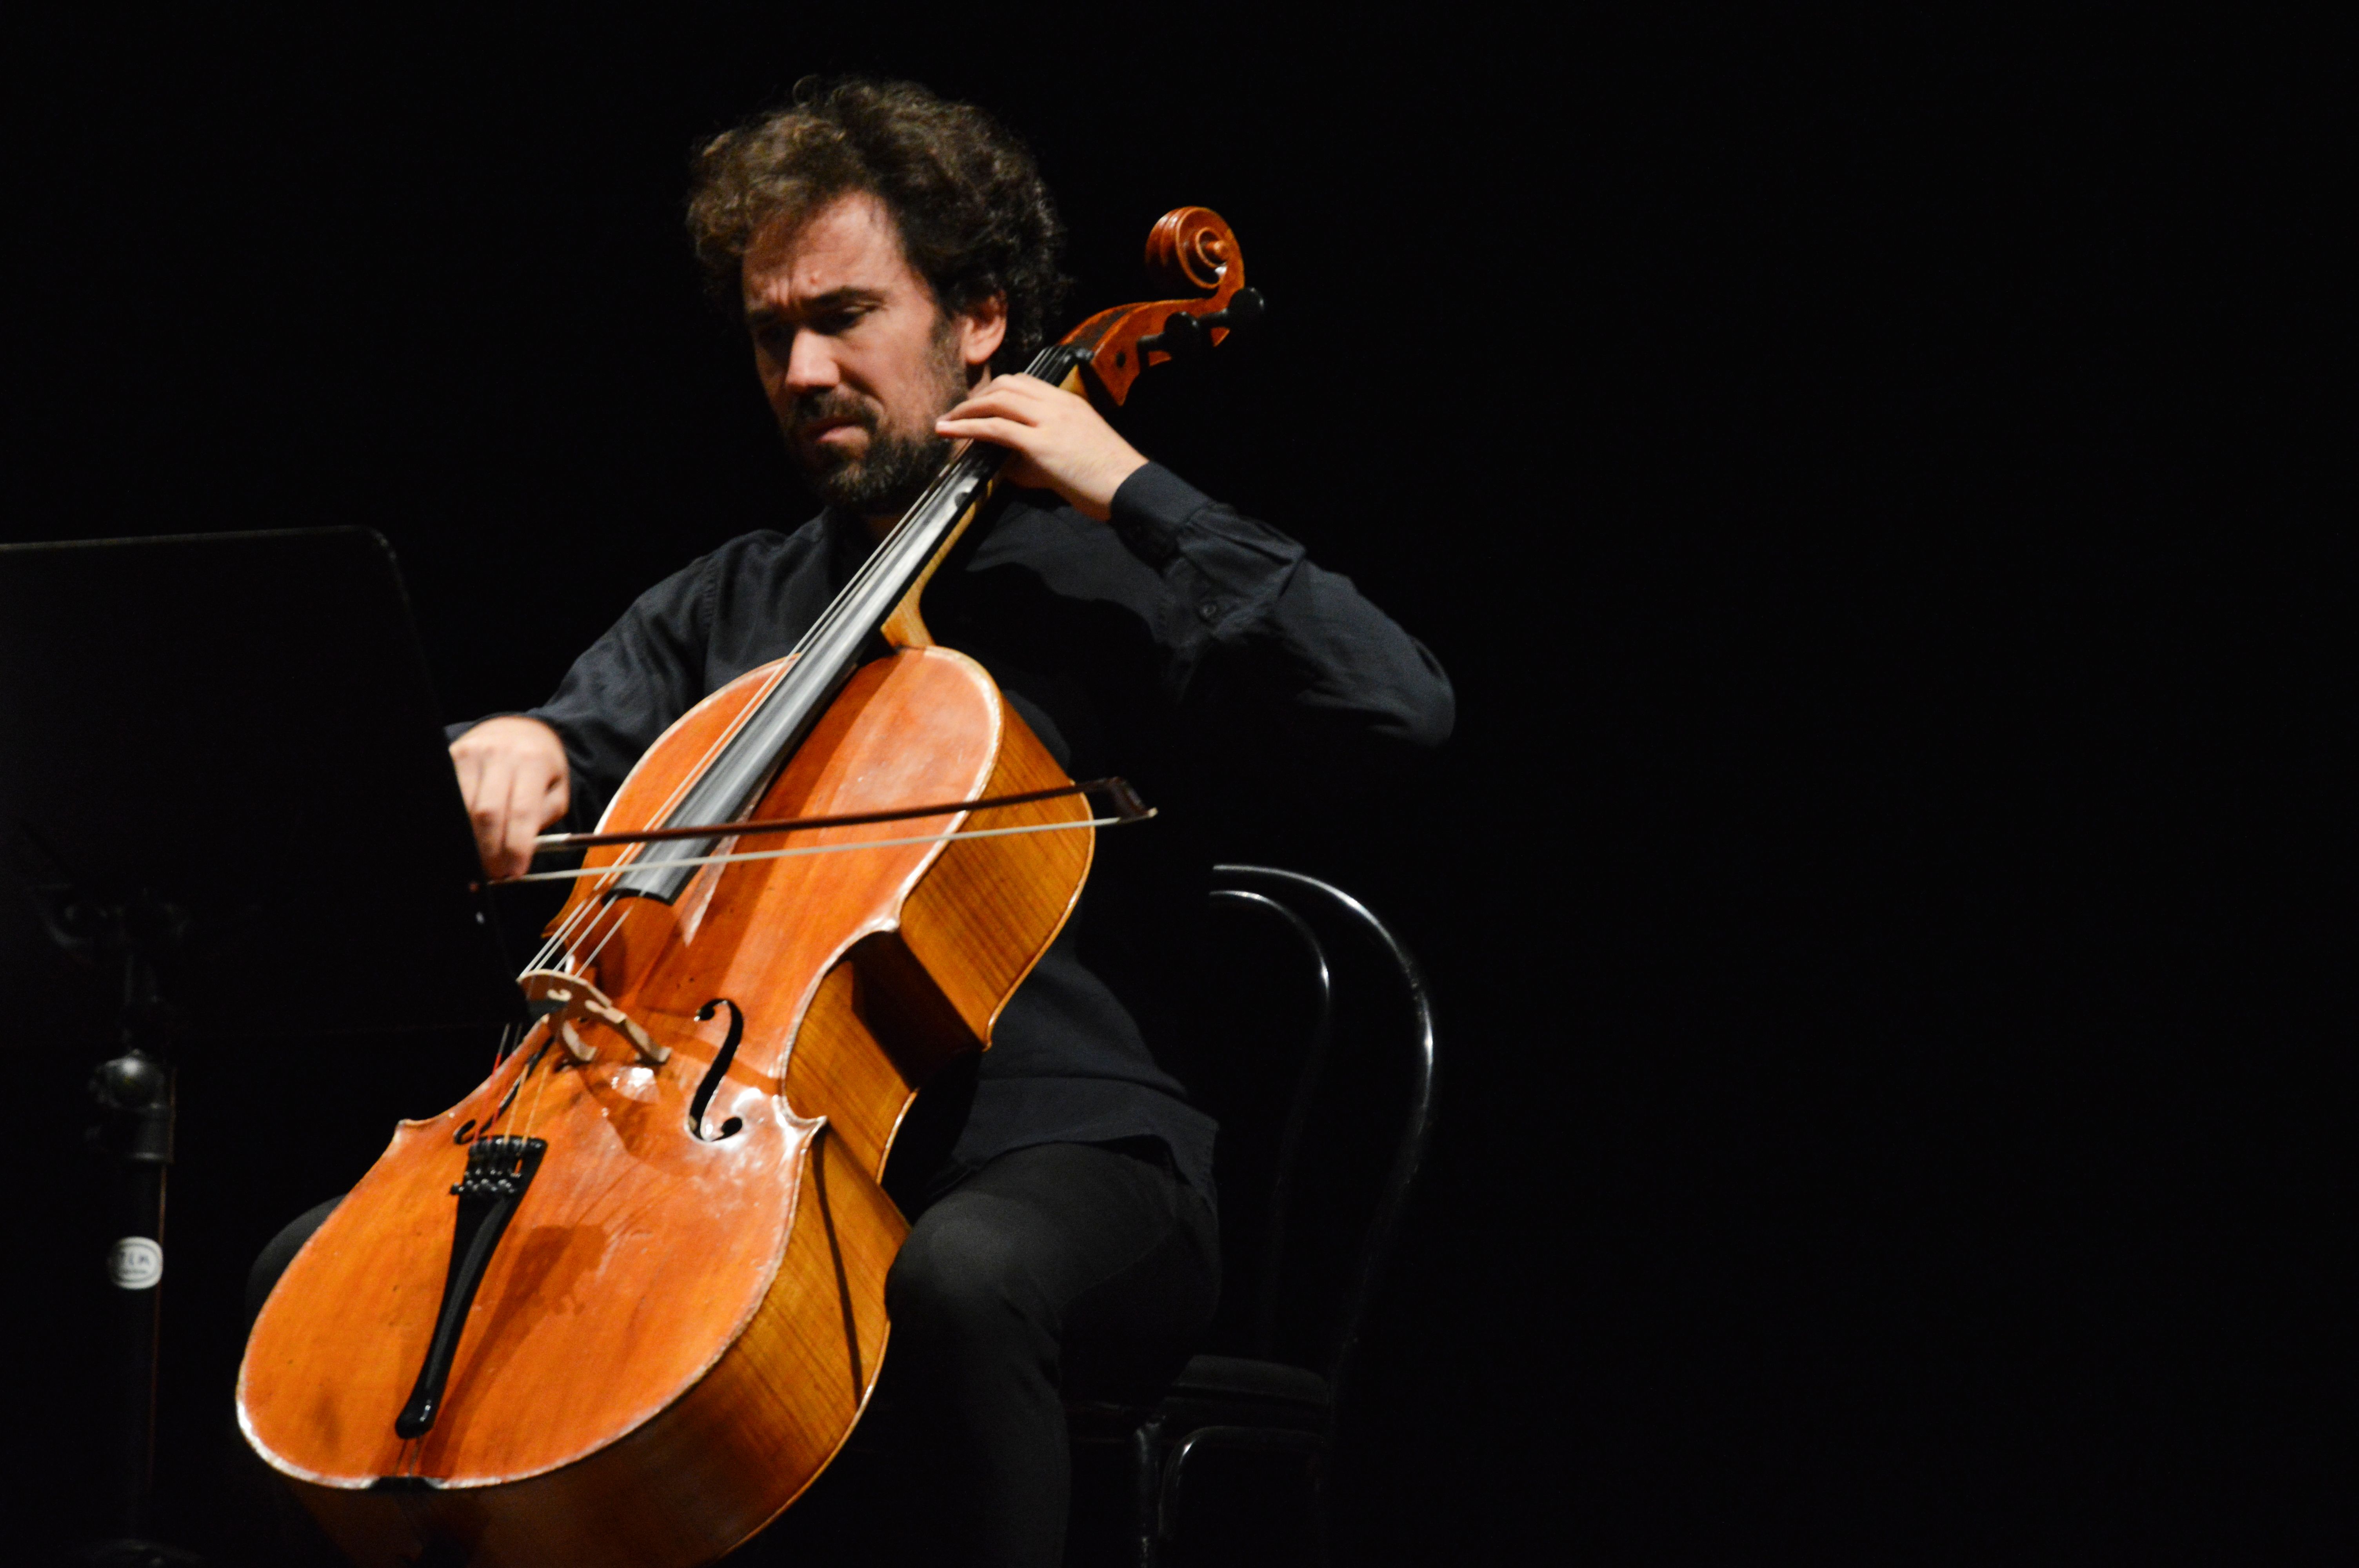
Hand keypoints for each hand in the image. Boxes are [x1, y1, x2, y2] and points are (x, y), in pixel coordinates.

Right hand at [450, 716, 569, 879]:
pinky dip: (454, 823)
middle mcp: (498, 754)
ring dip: (469, 841)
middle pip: (486, 813)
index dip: (516, 847)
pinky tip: (463, 839)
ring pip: (462, 808)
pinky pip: (448, 796)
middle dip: (489, 850)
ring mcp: (469, 753)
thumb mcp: (556, 790)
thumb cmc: (540, 767)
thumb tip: (519, 854)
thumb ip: (541, 819)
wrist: (517, 729)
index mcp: (533, 762)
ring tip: (479, 862)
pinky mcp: (449, 757)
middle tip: (493, 873)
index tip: (514, 873)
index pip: (522, 812)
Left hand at [936, 374, 1148, 520]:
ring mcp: (1049, 421)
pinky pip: (996, 428)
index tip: (979, 404)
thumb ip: (1041, 449)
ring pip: (998, 400)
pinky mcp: (1041, 444)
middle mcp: (1058, 404)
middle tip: (957, 413)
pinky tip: (950, 432)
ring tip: (947, 422)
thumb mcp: (1074, 451)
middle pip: (1006, 385)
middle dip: (977, 397)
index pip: (1024, 382)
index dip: (996, 391)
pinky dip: (968, 427)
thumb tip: (1007, 460)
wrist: (1130, 489)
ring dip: (966, 409)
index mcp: (1068, 402)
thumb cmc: (1107, 478)